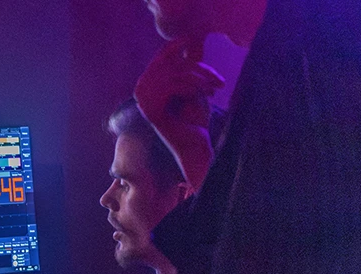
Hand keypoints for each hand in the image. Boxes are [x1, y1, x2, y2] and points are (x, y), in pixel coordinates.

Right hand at [134, 38, 224, 190]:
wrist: (195, 146)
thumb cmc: (195, 118)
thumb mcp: (193, 87)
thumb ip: (186, 68)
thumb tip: (184, 40)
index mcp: (149, 85)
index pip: (160, 58)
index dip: (173, 47)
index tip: (189, 39)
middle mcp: (141, 92)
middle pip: (170, 63)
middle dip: (198, 68)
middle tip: (218, 81)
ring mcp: (144, 102)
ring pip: (174, 74)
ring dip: (200, 79)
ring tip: (214, 90)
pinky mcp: (152, 111)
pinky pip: (172, 86)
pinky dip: (192, 88)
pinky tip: (204, 96)